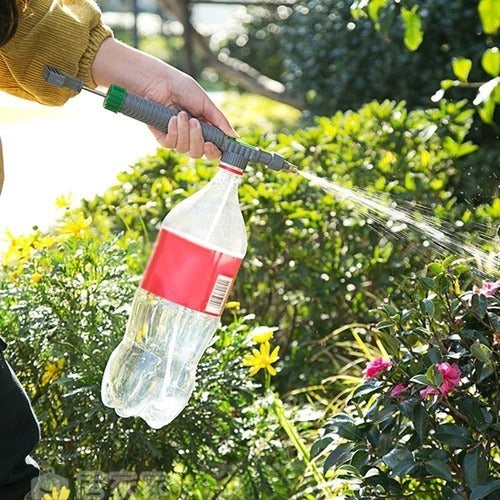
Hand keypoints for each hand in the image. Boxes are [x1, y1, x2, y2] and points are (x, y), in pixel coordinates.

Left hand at [91, 38, 236, 159]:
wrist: (158, 82)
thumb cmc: (182, 87)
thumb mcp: (205, 103)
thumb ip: (220, 121)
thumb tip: (234, 136)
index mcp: (205, 129)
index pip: (213, 149)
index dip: (214, 152)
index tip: (213, 145)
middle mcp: (192, 137)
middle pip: (199, 153)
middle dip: (198, 140)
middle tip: (195, 124)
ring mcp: (177, 138)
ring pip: (185, 150)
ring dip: (184, 132)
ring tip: (180, 114)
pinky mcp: (163, 138)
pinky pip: (171, 145)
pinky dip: (173, 132)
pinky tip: (171, 118)